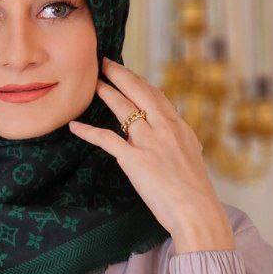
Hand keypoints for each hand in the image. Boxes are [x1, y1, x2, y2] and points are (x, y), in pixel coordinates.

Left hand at [69, 57, 234, 251]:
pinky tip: (75, 126)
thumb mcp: (192, 158)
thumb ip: (180, 144)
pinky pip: (106, 139)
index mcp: (179, 128)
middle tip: (104, 62)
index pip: (157, 96)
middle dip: (120, 74)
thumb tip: (177, 140)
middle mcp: (164, 128)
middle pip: (139, 91)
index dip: (140, 82)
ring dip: (105, 93)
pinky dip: (88, 131)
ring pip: (123, 108)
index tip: (127, 74)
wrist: (197, 211)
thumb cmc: (195, 192)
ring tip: (91, 84)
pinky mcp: (134, 159)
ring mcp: (149, 142)